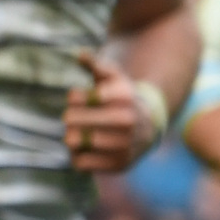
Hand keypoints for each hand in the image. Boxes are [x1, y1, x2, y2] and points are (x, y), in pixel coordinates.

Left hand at [64, 50, 157, 173]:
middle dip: (70, 117)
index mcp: (124, 95)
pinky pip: (79, 163)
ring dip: (72, 137)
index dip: (75, 97)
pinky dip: (78, 157)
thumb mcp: (115, 79)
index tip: (81, 99)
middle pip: (69, 119)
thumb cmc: (123, 100)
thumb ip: (97, 66)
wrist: (150, 127)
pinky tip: (88, 150)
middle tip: (78, 119)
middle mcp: (128, 120)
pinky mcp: (119, 165)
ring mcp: (124, 144)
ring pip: (73, 141)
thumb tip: (81, 55)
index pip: (76, 96)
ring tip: (82, 133)